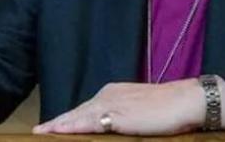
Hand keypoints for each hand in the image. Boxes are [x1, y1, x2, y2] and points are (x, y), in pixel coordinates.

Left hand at [33, 76, 224, 135]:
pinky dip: (72, 127)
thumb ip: (124, 118)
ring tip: (41, 133)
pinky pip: (89, 122)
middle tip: (38, 131)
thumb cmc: (169, 108)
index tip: (52, 126)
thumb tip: (114, 127)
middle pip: (76, 111)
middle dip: (57, 122)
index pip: (84, 108)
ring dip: (59, 126)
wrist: (186, 100)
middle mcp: (107, 95)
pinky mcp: (117, 115)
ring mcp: (111, 103)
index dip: (67, 118)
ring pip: (78, 116)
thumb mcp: (140, 112)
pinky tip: (59, 131)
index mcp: (112, 93)